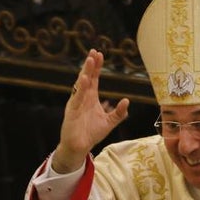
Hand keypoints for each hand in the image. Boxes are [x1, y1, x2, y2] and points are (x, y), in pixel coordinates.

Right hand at [50, 49, 129, 172]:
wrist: (79, 147)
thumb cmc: (91, 134)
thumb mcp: (109, 122)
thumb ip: (118, 113)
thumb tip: (127, 101)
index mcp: (90, 98)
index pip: (94, 79)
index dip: (97, 67)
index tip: (100, 54)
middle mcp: (82, 98)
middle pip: (87, 77)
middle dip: (90, 65)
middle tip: (94, 52)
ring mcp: (76, 103)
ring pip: (80, 85)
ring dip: (85, 72)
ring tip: (89, 60)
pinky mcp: (72, 111)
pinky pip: (76, 98)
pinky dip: (80, 89)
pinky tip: (84, 79)